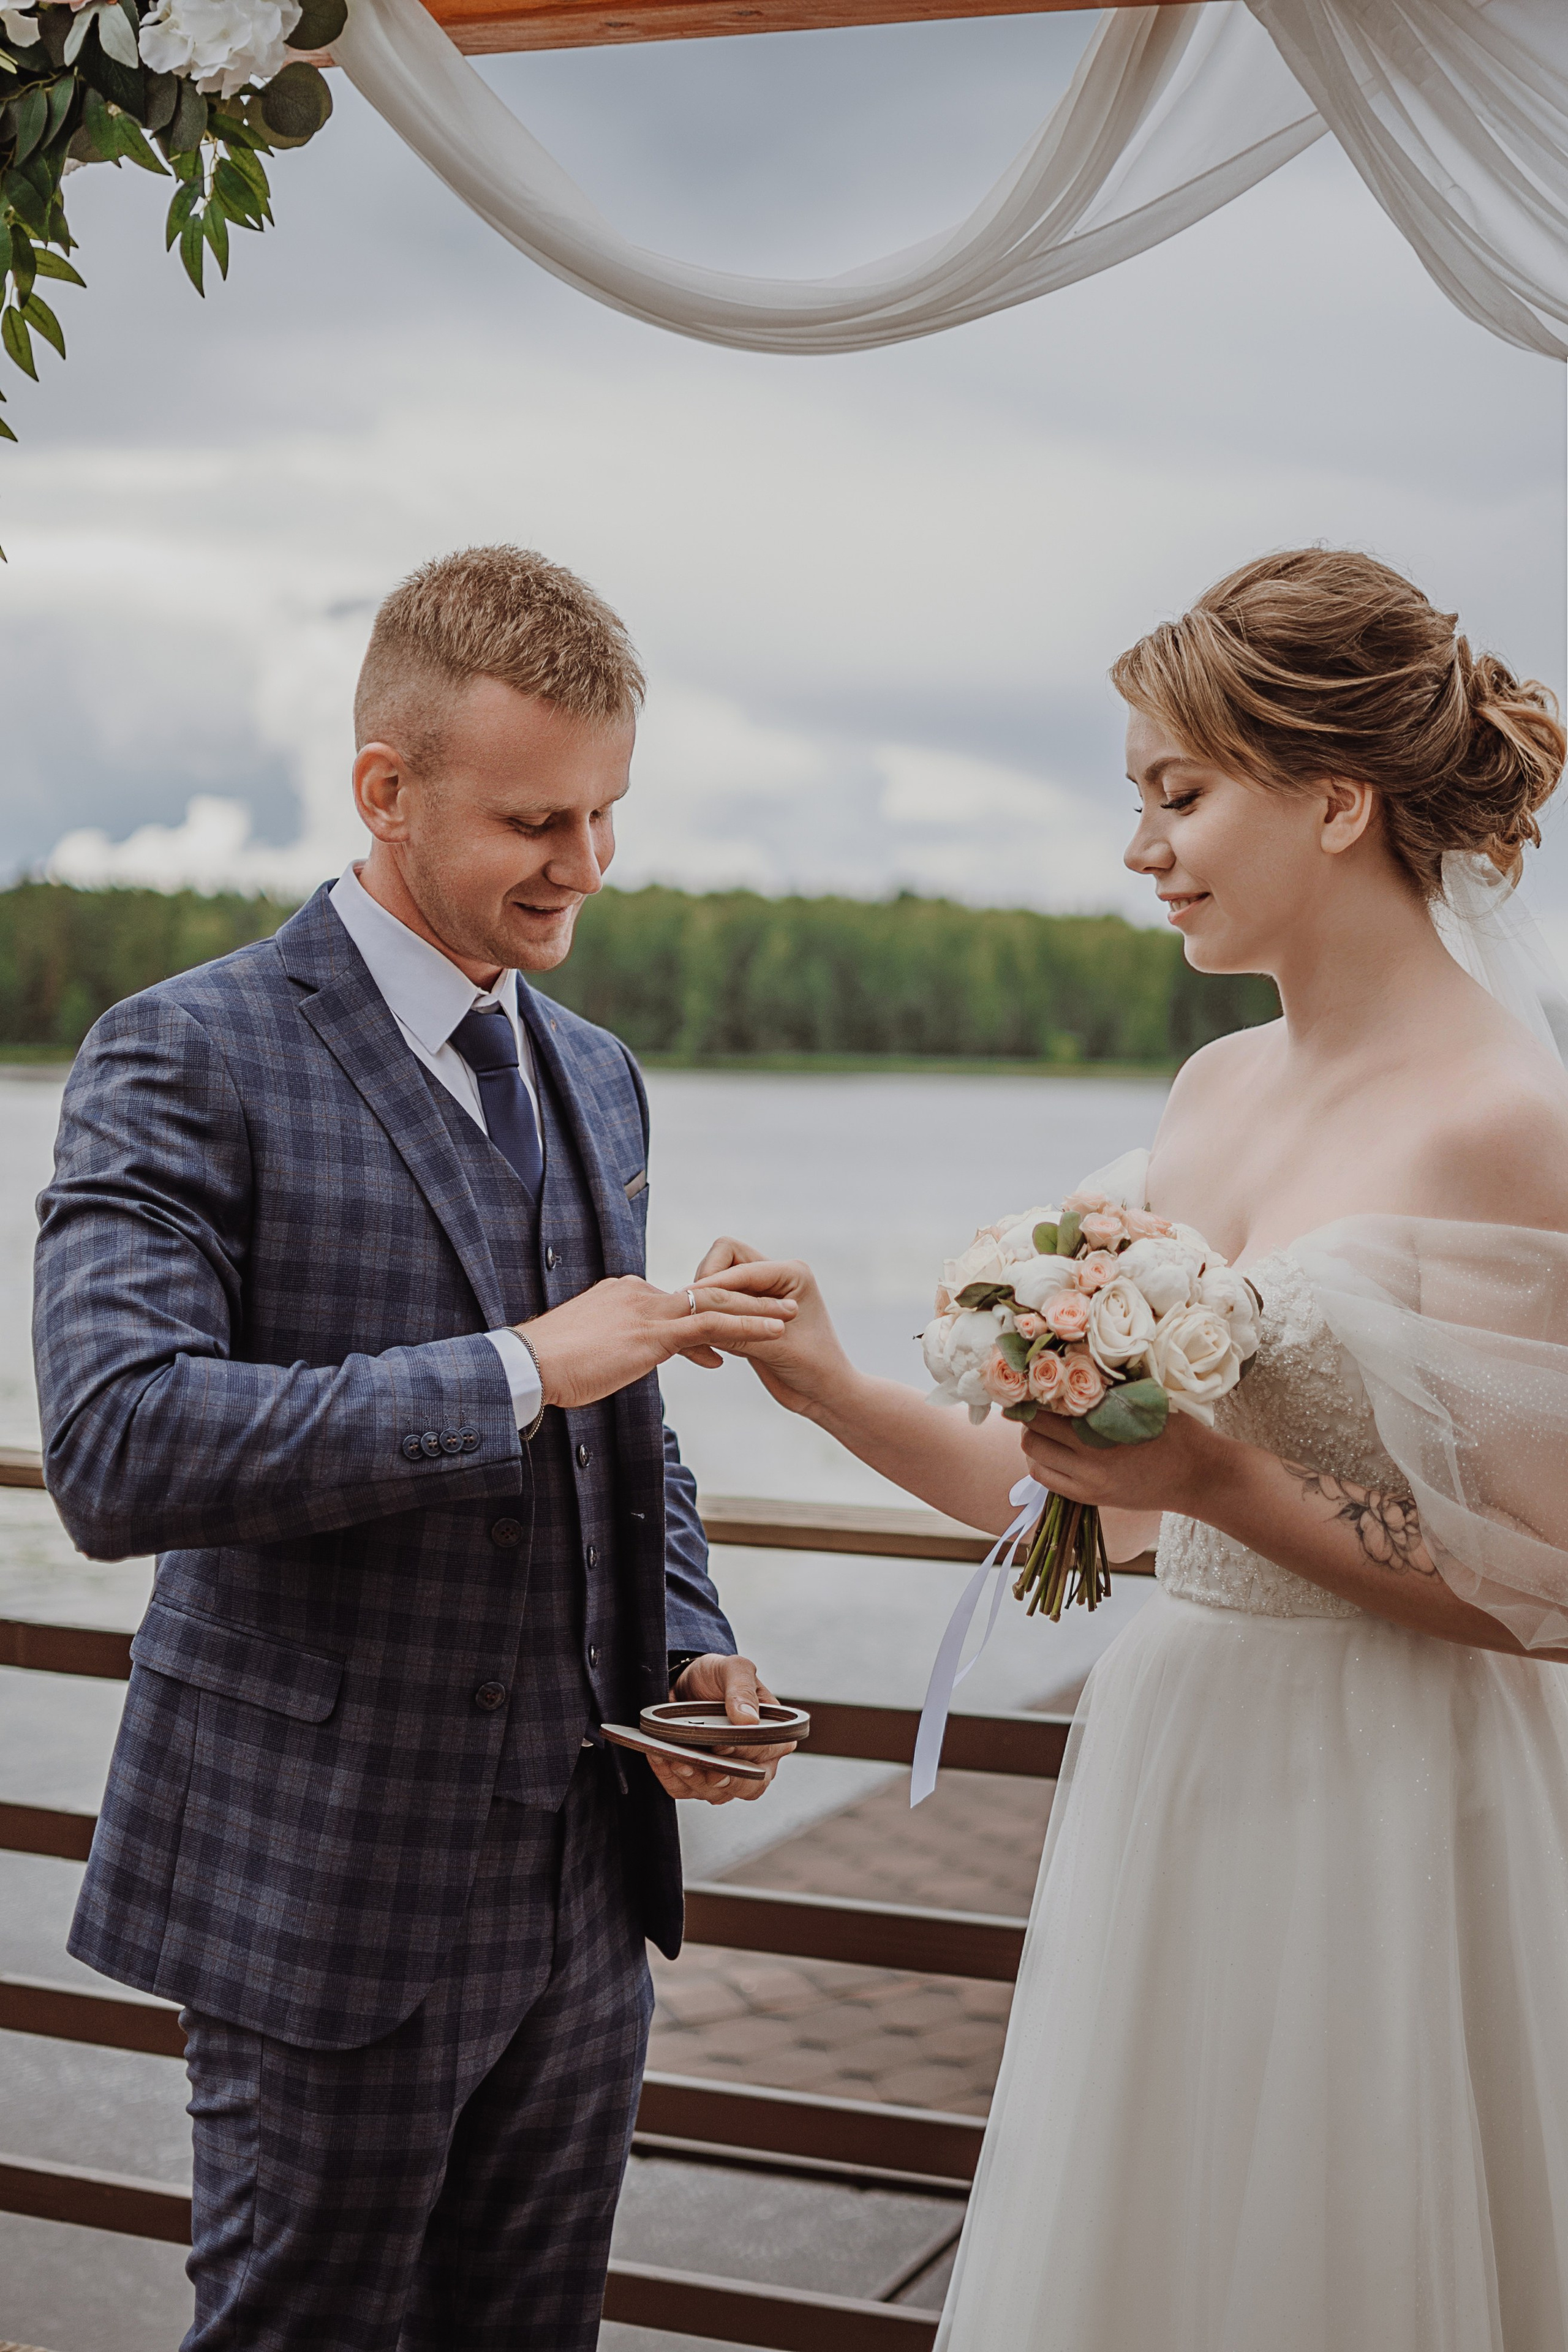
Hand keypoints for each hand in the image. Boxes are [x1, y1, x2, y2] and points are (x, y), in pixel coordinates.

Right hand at [520, 1270, 795, 1412]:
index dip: (709, 1313)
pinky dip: (746, 1327)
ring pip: (717, 1303)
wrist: (527, 1366)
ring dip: (758, 1310)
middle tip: (779, 1303)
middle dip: (746, 1298)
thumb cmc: (549, 1367)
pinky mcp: (654, 1332)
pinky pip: (713, 1325)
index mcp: (622, 1294)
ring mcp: (648, 1309)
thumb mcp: (589, 1351)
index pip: (676, 1302)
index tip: (736, 1324)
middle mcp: (638, 1293)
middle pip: (704, 1291)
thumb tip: (627, 1357)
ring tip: (791, 1317)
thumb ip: (616, 1347)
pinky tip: (772, 1335)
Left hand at [643, 1652, 795, 1806]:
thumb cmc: (717, 1676)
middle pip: (748, 1787)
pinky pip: (684, 1790)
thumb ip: (742, 1690)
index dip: (745, 1753)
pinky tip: (661, 1756)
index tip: (723, 1744)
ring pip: (715, 1794)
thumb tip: (749, 1720)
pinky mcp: (698, 1781)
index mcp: (772, 1735)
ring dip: (692, 1778)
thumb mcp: (734, 1668)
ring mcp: (726, 1775)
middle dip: (721, 1778)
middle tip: (698, 1762)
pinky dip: (670, 1777)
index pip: (766, 1755)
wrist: (687, 1681)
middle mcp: (755, 1761)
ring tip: (673, 1756)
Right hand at [690, 1240, 855, 1419]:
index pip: (739, 1264)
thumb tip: (696, 1324)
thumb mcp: (775, 1349)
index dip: (712, 1284)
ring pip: (718, 1278)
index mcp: (792, 1273)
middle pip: (724, 1256)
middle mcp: (775, 1276)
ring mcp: (761, 1292)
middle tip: (693, 1313)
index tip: (686, 1302)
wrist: (825, 1394)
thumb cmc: (815, 1369)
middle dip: (707, 1282)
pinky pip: (719, 1302)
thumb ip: (737, 1333)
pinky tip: (707, 1341)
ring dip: (706, 1300)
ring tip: (699, 1329)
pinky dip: (709, 1316)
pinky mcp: (748, 1311)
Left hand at [1019, 1401, 1228, 1515]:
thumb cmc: (1175, 1429)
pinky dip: (1044, 1464)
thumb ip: (1106, 1390)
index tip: (1028, 1383)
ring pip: (1034, 1461)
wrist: (1197, 1475)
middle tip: (1035, 1406)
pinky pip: (1048, 1482)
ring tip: (1044, 1429)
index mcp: (1103, 1428)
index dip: (1032, 1396)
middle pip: (1032, 1437)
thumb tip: (1069, 1365)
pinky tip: (1056, 1452)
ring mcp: (1088, 1483)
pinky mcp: (1090, 1498)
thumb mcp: (1144, 1399)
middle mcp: (1089, 1459)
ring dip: (1034, 1443)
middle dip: (1028, 1420)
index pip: (1045, 1411)